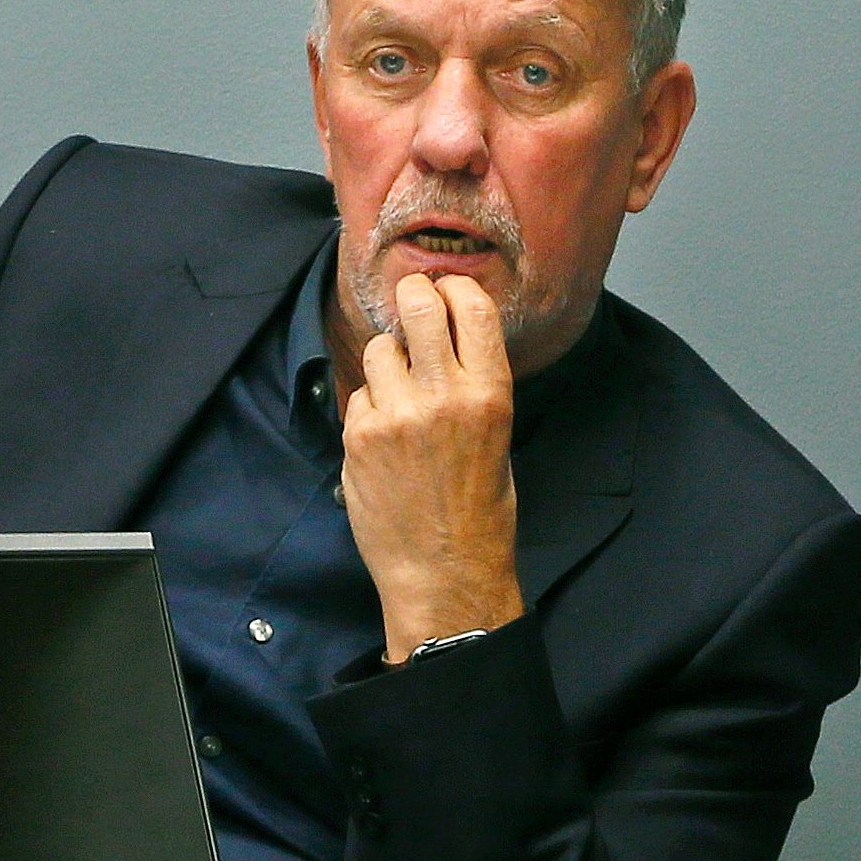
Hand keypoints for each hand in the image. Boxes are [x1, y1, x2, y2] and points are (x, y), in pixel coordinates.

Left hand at [344, 272, 523, 659]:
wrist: (444, 572)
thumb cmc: (480, 513)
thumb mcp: (499, 441)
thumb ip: (475, 386)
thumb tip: (448, 336)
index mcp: (491, 396)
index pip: (472, 306)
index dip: (454, 288)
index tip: (447, 291)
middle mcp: (445, 397)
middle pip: (417, 304)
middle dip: (411, 297)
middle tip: (411, 307)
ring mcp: (397, 414)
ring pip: (381, 348)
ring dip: (389, 363)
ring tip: (402, 398)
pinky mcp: (361, 435)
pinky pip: (361, 395)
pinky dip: (370, 408)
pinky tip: (387, 442)